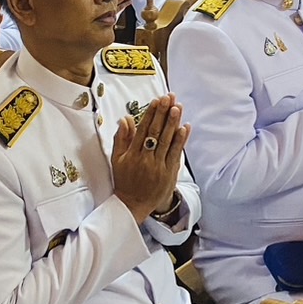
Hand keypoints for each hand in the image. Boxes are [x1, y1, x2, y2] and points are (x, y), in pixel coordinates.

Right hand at [112, 94, 189, 222]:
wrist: (133, 205)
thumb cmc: (124, 180)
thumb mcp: (117, 159)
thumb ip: (121, 138)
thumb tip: (125, 118)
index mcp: (132, 154)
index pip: (142, 129)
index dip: (150, 114)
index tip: (156, 100)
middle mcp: (145, 159)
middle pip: (156, 132)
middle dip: (163, 113)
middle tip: (169, 98)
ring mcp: (158, 166)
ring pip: (167, 141)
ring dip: (173, 123)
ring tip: (178, 107)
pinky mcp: (169, 173)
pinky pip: (176, 154)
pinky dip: (181, 140)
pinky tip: (185, 128)